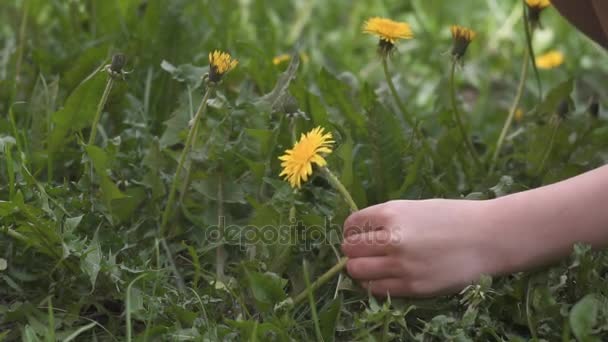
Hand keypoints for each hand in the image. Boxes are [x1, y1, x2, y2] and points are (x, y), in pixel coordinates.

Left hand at [341, 199, 492, 296]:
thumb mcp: (414, 208)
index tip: (356, 236)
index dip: (350, 232)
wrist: (488, 237)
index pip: (351, 225)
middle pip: (350, 249)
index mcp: (392, 213)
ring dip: (359, 270)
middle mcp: (392, 238)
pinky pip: (376, 289)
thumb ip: (386, 219)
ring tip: (371, 267)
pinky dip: (374, 284)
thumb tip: (359, 232)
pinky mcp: (413, 287)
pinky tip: (384, 278)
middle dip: (353, 251)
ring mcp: (402, 265)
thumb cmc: (452, 218)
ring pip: (357, 271)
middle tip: (363, 253)